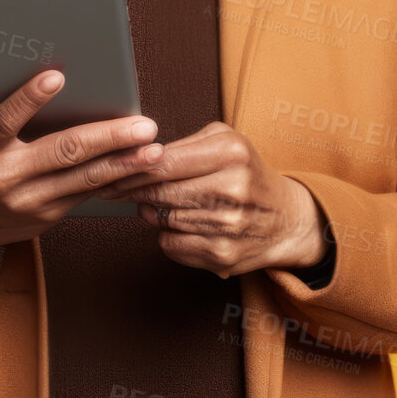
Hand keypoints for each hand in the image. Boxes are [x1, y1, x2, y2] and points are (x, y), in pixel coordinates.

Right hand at [0, 69, 163, 289]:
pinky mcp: (46, 218)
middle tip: (144, 126)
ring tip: (153, 150)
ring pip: (84, 179)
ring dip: (124, 163)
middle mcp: (6, 177)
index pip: (6, 119)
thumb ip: (18, 121)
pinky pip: (86, 194)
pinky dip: (113, 179)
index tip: (56, 76)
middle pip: (63, 152)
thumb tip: (68, 88)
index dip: (30, 98)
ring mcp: (29, 202)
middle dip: (109, 138)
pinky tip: (138, 169)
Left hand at [99, 120, 328, 279]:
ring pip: (162, 220)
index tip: (110, 168)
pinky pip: (171, 245)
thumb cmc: (248, 173)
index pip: (162, 162)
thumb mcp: (225, 141)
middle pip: (158, 193)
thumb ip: (182, 143)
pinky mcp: (222, 255)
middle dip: (134, 191)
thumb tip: (136, 155)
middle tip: (121, 187)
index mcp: (231, 153)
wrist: (286, 220)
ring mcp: (228, 226)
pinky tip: (183, 225)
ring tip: (164, 203)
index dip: (130, 167)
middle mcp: (233, 189)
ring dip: (153, 212)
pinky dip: (169, 235)